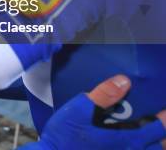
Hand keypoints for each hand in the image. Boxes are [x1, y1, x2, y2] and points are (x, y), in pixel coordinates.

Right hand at [21, 75, 165, 148]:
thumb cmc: (67, 134)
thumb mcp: (80, 108)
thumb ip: (104, 94)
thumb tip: (125, 80)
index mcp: (129, 136)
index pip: (159, 126)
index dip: (164, 116)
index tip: (162, 108)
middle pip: (160, 145)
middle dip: (162, 134)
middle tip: (154, 122)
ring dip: (151, 144)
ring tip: (144, 134)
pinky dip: (136, 147)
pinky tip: (126, 143)